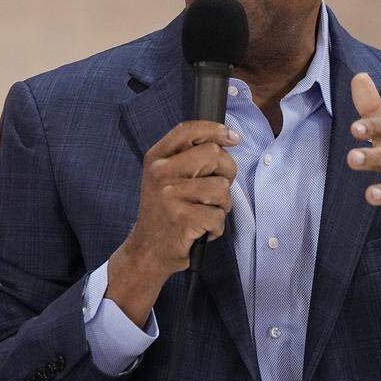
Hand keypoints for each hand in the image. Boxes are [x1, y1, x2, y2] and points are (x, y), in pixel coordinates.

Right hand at [107, 120, 238, 325]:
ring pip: (221, 187)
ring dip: (222, 204)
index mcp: (156, 158)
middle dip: (227, 171)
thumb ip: (189, 155)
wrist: (148, 250)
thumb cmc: (166, 211)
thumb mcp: (166, 176)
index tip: (232, 138)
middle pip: (213, 154)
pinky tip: (201, 230)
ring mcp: (169, 196)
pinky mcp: (182, 219)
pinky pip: (218, 215)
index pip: (188, 130)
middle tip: (218, 189)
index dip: (216, 130)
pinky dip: (216, 226)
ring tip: (205, 212)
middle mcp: (160, 172)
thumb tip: (228, 137)